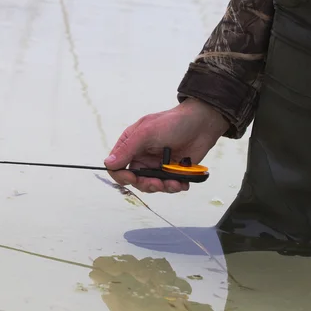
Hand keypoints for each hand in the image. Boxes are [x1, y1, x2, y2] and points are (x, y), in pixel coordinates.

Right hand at [104, 98, 228, 192]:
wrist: (203, 123)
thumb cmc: (173, 122)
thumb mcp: (147, 133)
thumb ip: (128, 149)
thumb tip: (108, 163)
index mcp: (131, 144)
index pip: (116, 166)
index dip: (122, 175)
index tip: (133, 177)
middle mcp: (142, 156)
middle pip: (134, 180)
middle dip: (146, 184)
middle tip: (158, 183)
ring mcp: (156, 164)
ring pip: (152, 185)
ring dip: (162, 187)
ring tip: (174, 183)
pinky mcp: (171, 170)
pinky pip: (168, 185)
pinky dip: (174, 186)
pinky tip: (182, 182)